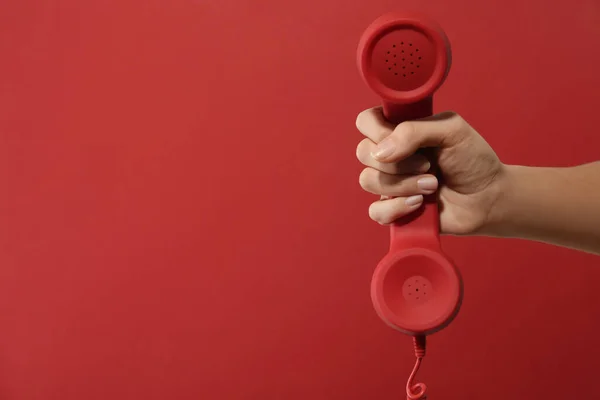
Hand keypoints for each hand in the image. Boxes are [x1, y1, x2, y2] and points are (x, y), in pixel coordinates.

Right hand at [356, 107, 504, 234]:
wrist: (488, 197)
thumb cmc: (472, 160)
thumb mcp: (451, 130)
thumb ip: (414, 130)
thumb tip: (380, 152)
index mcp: (400, 129)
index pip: (366, 121)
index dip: (377, 130)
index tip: (402, 139)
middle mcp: (390, 155)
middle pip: (363, 152)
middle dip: (397, 162)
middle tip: (428, 165)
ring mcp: (389, 183)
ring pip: (368, 180)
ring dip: (403, 185)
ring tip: (432, 185)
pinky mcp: (392, 209)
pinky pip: (375, 211)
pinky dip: (397, 208)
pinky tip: (420, 204)